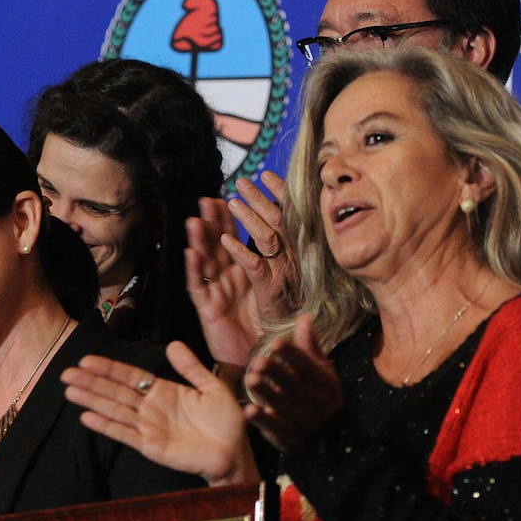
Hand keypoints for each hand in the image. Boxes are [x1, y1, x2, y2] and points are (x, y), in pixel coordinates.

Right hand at [61, 341, 256, 485]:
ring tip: (70, 390)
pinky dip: (105, 426)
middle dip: (91, 382)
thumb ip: (191, 368)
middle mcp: (150, 408)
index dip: (109, 369)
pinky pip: (124, 434)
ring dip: (92, 400)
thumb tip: (173, 344)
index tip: (87, 360)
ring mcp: (148, 427)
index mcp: (163, 391)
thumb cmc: (225, 422)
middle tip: (66, 373)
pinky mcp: (150, 446)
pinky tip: (86, 417)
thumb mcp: (211, 387)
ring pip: (114, 410)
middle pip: (115, 392)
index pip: (130, 377)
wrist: (234, 453)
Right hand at [186, 197, 263, 371]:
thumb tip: (291, 250)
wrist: (256, 364)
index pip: (238, 242)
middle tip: (208, 200)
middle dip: (213, 223)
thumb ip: (279, 276)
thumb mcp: (278, 299)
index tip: (231, 197)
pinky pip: (200, 287)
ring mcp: (216, 293)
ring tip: (195, 221)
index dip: (234, 220)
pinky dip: (195, 271)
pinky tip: (191, 254)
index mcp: (245, 275)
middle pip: (218, 246)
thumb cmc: (266, 334)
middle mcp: (228, 281)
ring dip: (200, 241)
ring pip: (205, 262)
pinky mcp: (208, 310)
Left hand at [226, 173, 300, 321]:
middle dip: (259, 199)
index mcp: (295, 254)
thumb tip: (279, 223)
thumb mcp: (286, 277)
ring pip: (265, 239)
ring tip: (230, 201)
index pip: (287, 218)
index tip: (267, 174)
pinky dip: (240, 252)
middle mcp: (292, 260)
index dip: (278, 195)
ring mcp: (281, 274)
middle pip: (276, 222)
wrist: (290, 346)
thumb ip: (283, 251)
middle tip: (243, 180)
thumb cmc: (286, 311)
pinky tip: (225, 239)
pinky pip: (254, 267)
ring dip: (248, 219)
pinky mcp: (269, 291)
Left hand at [244, 314, 342, 453]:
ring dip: (266, 392)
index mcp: (322, 382)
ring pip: (282, 404)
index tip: (277, 342)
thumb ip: (309, 346)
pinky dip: (263, 421)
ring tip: (251, 379)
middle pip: (292, 384)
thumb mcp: (321, 371)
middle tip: (259, 360)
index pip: (307, 366)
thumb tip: (303, 316)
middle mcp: (312, 400)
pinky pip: (275, 429)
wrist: (331, 438)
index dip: (293, 354)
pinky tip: (249, 411)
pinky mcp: (287, 436)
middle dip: (276, 372)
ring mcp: (300, 419)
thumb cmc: (321, 397)